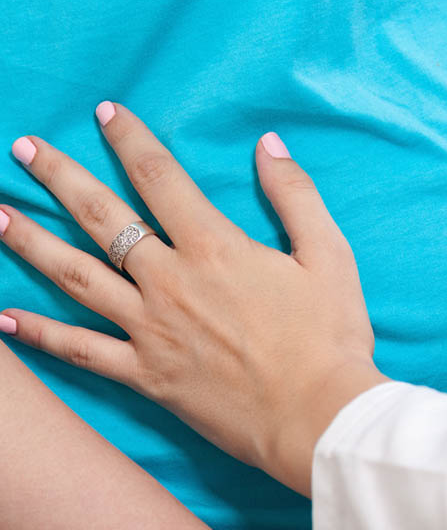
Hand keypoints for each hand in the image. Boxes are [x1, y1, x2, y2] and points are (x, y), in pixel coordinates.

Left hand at [1, 104, 385, 492]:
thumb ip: (296, 196)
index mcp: (215, 248)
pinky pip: (83, 352)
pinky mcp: (147, 376)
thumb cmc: (329, 338)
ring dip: (30, 243)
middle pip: (102, 217)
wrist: (316, 416)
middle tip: (23, 149)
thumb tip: (269, 146)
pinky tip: (5, 319)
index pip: (160, 177)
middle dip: (59, 177)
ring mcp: (151, 330)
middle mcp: (170, 281)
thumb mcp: (330, 256)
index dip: (130, 139)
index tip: (105, 113)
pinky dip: (42, 335)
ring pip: (76, 277)